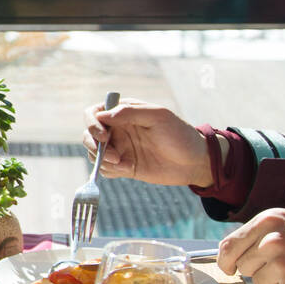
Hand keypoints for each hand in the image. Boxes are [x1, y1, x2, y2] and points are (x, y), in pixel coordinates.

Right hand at [80, 100, 209, 185]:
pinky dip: (110, 171)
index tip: (103, 136)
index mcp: (124, 112)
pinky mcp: (124, 166)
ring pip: (94, 153)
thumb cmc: (180, 134)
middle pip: (89, 134)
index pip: (94, 112)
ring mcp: (121, 148)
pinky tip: (129, 169)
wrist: (195, 162)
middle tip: (114, 156)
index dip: (92, 123)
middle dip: (94, 145)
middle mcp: (119, 129)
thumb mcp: (158, 117)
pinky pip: (105, 169)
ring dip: (103, 160)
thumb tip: (103, 115)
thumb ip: (130, 112)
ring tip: (124, 164)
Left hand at [217, 208, 284, 283]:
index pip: (229, 245)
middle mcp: (272, 241)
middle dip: (257, 270)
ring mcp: (283, 265)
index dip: (225, 261)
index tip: (229, 268)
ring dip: (274, 283)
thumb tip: (226, 255)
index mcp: (268, 221)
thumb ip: (256, 235)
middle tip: (282, 263)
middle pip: (243, 267)